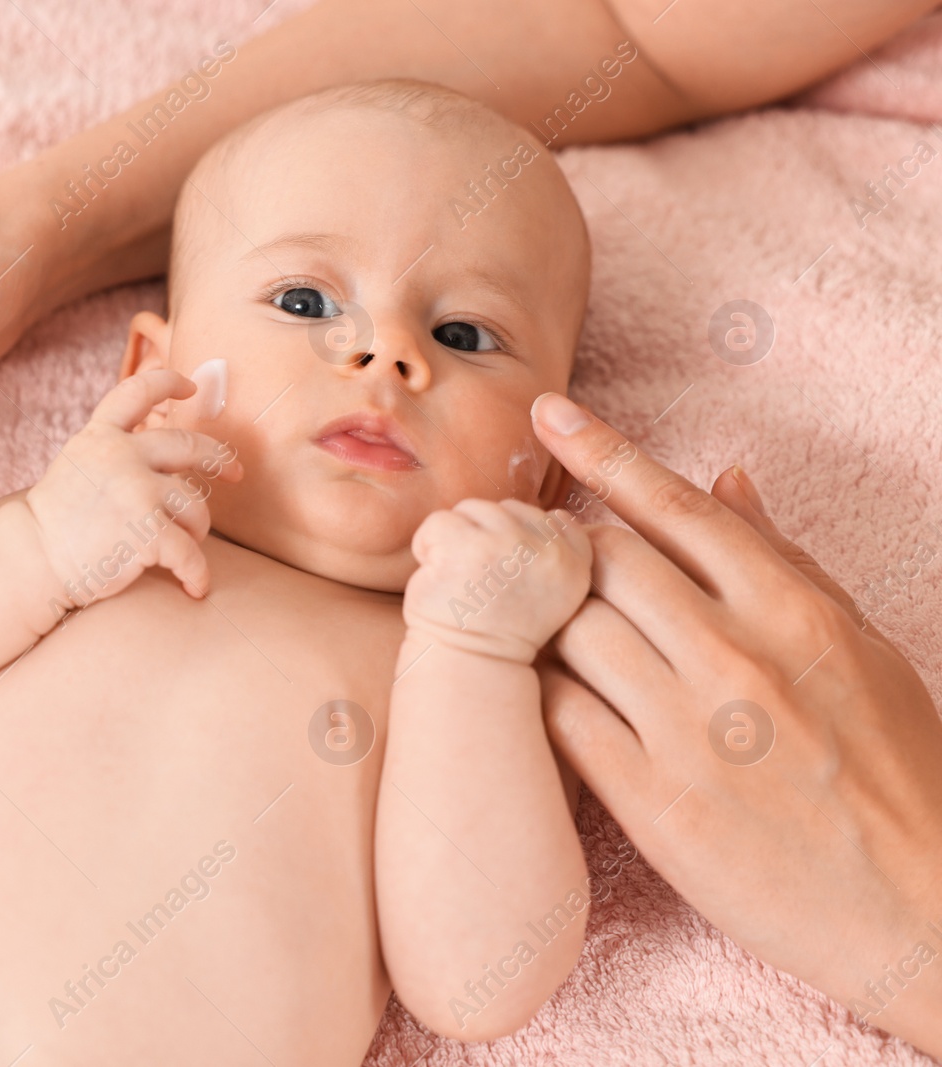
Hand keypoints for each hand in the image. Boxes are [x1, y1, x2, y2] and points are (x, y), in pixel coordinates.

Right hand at [7, 369, 240, 609]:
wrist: (32, 560)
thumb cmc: (57, 523)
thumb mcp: (78, 467)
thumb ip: (113, 452)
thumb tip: (165, 449)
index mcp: (100, 437)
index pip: (138, 391)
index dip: (168, 382)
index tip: (190, 387)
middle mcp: (120, 456)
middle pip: (189, 445)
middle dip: (219, 459)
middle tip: (235, 472)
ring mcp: (136, 491)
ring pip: (195, 504)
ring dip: (196, 528)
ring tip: (185, 544)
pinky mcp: (146, 532)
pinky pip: (190, 553)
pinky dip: (196, 573)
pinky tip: (194, 586)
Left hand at [403, 498, 592, 664]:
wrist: (469, 665)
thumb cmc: (501, 629)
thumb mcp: (552, 593)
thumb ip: (555, 552)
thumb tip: (551, 513)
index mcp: (574, 564)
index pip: (556, 519)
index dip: (523, 541)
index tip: (510, 579)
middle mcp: (547, 551)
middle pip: (507, 509)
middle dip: (486, 538)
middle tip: (480, 583)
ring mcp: (506, 546)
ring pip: (471, 509)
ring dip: (455, 540)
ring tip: (459, 580)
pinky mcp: (464, 548)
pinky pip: (437, 522)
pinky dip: (427, 546)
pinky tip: (438, 578)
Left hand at [529, 391, 941, 1054]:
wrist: (924, 910)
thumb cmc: (898, 770)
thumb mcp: (860, 648)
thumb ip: (783, 560)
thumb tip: (726, 476)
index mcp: (794, 609)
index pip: (676, 506)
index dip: (603, 452)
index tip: (549, 412)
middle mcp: (738, 656)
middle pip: (603, 561)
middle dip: (563, 550)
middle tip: (542, 559)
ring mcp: (692, 730)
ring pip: (569, 631)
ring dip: (541, 618)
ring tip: (539, 627)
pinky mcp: (653, 802)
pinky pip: (559, 716)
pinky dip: (537, 692)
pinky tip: (541, 691)